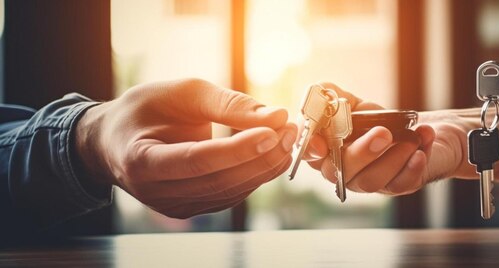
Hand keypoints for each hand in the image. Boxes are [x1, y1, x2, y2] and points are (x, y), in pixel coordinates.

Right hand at [74, 79, 296, 217]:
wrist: (116, 140)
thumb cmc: (145, 110)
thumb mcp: (181, 93)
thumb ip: (227, 104)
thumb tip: (276, 115)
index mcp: (141, 160)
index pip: (198, 161)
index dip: (238, 149)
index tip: (273, 131)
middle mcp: (155, 192)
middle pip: (219, 181)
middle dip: (261, 156)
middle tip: (290, 130)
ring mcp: (174, 206)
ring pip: (230, 192)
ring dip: (265, 166)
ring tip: (287, 137)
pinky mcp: (191, 208)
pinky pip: (230, 195)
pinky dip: (255, 174)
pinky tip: (272, 153)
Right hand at [304, 83, 474, 195]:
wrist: (413, 128)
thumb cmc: (373, 117)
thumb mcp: (346, 98)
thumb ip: (325, 93)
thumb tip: (319, 99)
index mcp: (323, 148)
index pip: (307, 153)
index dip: (311, 149)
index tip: (322, 144)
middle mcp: (340, 170)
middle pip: (340, 172)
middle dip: (361, 153)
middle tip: (383, 133)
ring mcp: (367, 180)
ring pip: (370, 181)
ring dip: (392, 158)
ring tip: (410, 139)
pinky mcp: (395, 185)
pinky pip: (400, 184)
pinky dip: (411, 168)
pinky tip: (420, 151)